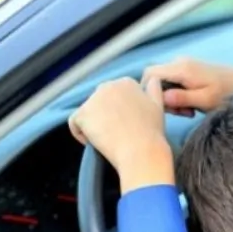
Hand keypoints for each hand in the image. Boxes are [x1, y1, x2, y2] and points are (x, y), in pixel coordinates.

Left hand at [68, 77, 174, 192]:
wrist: (141, 151)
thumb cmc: (151, 133)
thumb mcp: (159, 106)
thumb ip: (154, 89)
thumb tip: (151, 80)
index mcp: (127, 82)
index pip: (115, 95)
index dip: (119, 112)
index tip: (127, 125)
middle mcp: (108, 85)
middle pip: (99, 102)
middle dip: (104, 116)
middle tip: (116, 134)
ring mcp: (93, 99)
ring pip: (87, 113)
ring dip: (94, 125)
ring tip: (107, 140)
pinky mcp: (82, 114)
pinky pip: (74, 124)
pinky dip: (81, 134)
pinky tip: (94, 142)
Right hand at [141, 57, 232, 116]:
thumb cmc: (229, 94)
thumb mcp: (205, 100)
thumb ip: (182, 98)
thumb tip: (160, 98)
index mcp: (182, 68)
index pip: (149, 74)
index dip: (150, 92)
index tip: (163, 108)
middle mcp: (180, 62)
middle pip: (156, 80)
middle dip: (164, 99)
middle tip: (182, 113)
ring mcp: (186, 65)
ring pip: (166, 83)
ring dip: (173, 99)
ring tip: (190, 111)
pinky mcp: (191, 71)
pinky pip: (176, 83)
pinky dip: (181, 96)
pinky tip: (193, 106)